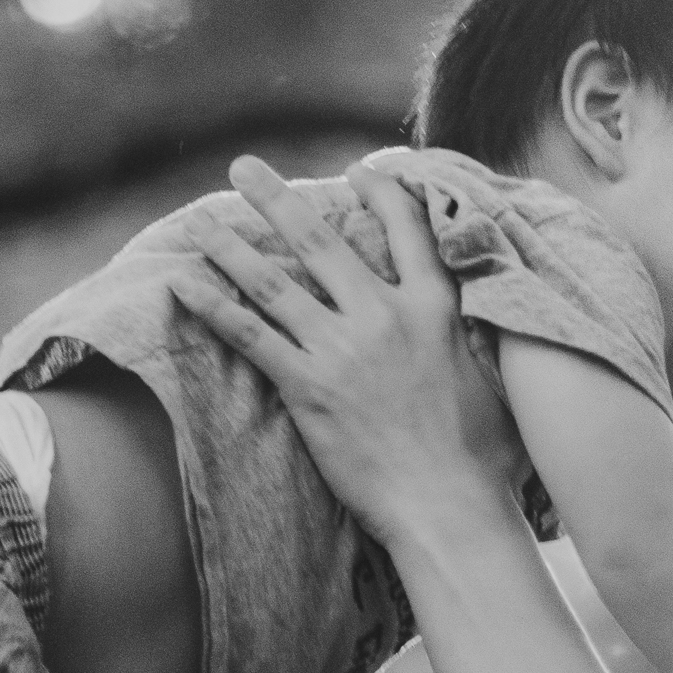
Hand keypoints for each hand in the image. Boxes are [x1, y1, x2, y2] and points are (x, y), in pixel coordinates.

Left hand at [174, 160, 514, 533]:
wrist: (448, 504)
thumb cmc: (479, 455)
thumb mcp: (491, 372)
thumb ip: (471, 330)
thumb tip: (475, 311)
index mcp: (434, 307)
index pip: (406, 228)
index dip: (380, 192)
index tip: (357, 172)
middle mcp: (384, 315)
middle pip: (321, 240)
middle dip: (275, 199)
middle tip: (242, 168)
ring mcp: (342, 349)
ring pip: (274, 282)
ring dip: (231, 245)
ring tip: (198, 219)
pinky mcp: (308, 388)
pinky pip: (250, 336)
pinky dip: (212, 307)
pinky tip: (182, 284)